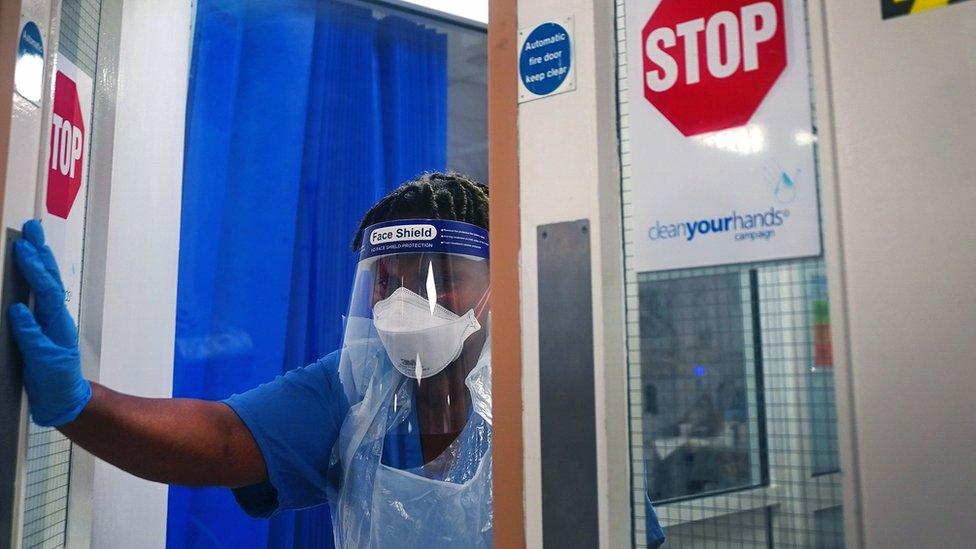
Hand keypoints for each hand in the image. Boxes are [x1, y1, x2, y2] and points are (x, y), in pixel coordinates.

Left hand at [8, 220, 89, 426]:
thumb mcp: (39, 337)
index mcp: (53, 316)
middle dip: (39, 257)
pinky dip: (26, 324)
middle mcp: (57, 322)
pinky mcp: (46, 358)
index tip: (31, 232)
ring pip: (47, 303)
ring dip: (36, 278)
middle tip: (30, 234)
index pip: (48, 279)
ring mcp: (54, 338)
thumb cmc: (49, 369)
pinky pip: (34, 339)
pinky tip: (18, 311)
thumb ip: (31, 316)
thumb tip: (17, 296)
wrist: (64, 400)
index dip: (40, 255)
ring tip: (24, 257)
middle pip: (50, 283)